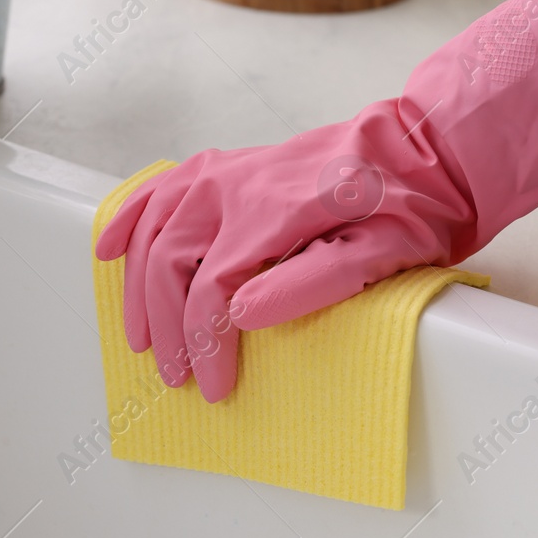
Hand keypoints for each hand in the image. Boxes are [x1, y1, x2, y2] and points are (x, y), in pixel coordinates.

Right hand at [96, 0, 537, 401]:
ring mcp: (227, 171)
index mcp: (275, 210)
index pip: (211, 286)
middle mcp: (239, 184)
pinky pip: (159, 189)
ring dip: (139, 288)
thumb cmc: (412, 207)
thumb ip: (311, 284)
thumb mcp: (382, 255)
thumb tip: (242, 313)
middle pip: (169, 261)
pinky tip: (109, 249)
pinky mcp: (228, 168)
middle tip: (178, 376)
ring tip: (143, 339)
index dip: (205, 344)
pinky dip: (128, 219)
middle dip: (166, 327)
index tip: (216, 385)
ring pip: (153, 229)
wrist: (427, 151)